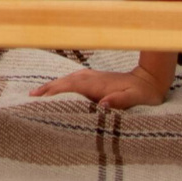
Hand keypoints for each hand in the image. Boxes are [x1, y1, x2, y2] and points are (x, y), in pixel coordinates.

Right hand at [34, 62, 171, 110]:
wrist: (151, 80)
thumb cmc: (144, 93)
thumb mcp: (136, 98)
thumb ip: (120, 100)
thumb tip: (103, 103)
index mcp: (98, 84)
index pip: (71, 86)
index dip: (55, 91)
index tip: (41, 98)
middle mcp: (92, 78)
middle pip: (65, 81)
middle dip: (48, 88)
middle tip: (30, 97)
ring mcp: (93, 77)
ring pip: (67, 80)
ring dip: (52, 86)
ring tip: (37, 94)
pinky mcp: (94, 79)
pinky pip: (72, 81)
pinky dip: (61, 85)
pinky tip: (56, 89)